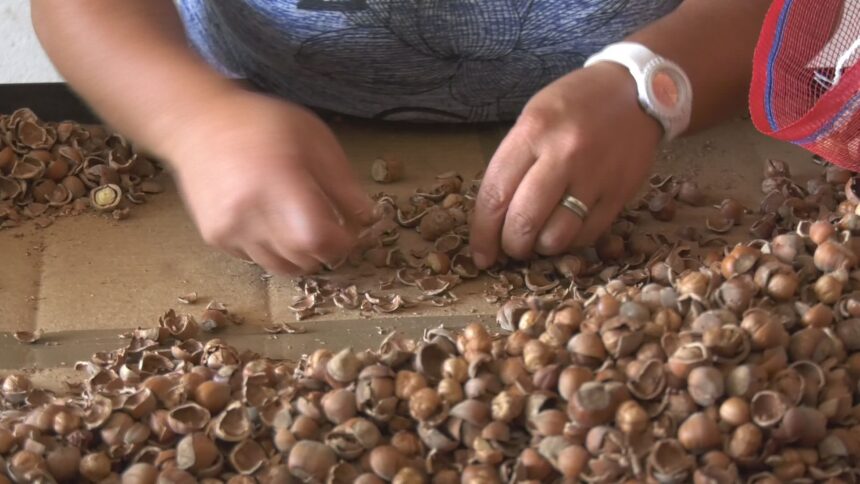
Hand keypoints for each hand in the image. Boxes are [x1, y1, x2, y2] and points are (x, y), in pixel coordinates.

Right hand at [167, 90, 373, 274]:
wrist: (197, 122)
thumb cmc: (263, 124)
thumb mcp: (314, 139)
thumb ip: (343, 183)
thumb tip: (368, 219)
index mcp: (280, 182)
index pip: (319, 239)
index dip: (342, 243)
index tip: (350, 232)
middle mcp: (251, 212)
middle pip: (303, 259)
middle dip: (325, 251)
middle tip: (330, 230)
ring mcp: (229, 229)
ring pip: (280, 267)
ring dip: (300, 256)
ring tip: (301, 227)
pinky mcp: (215, 237)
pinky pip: (255, 259)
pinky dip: (272, 249)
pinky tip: (270, 220)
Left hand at [470, 63, 663, 267]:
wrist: (635, 91)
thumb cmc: (574, 105)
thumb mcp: (532, 118)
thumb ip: (512, 163)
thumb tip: (493, 216)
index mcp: (534, 131)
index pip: (495, 194)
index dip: (482, 233)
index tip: (480, 254)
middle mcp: (564, 154)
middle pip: (524, 222)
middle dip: (510, 246)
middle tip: (509, 248)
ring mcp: (595, 176)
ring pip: (556, 237)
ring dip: (540, 247)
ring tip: (538, 238)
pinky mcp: (620, 193)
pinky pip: (587, 235)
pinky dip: (570, 242)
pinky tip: (565, 229)